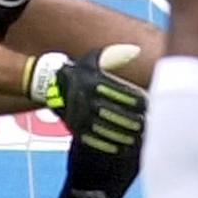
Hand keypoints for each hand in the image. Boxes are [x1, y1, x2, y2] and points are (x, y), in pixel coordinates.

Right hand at [23, 45, 146, 153]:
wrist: (49, 85)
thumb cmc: (79, 71)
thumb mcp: (92, 59)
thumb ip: (115, 54)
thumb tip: (137, 50)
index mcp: (92, 81)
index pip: (119, 92)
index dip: (135, 99)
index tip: (148, 104)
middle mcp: (85, 98)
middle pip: (113, 112)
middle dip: (132, 119)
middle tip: (147, 122)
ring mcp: (79, 115)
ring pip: (105, 128)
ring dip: (123, 134)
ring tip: (139, 136)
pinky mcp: (75, 128)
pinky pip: (93, 139)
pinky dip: (108, 144)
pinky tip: (121, 147)